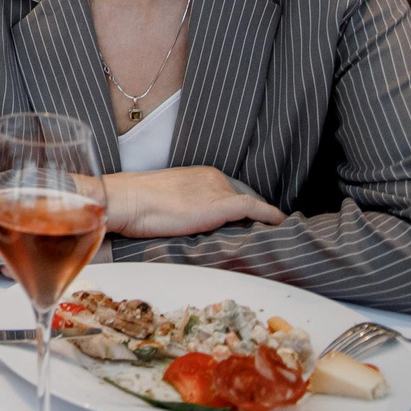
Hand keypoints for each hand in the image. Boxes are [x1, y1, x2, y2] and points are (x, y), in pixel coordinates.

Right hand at [103, 166, 285, 236]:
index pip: (230, 194)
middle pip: (242, 201)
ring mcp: (219, 189)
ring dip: (262, 221)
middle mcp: (214, 177)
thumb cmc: (138, 204)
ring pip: (250, 207)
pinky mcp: (222, 204)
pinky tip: (283, 224)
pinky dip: (272, 216)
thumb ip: (188, 206)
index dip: (243, 212)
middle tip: (264, 234)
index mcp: (201, 175)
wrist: (128, 200)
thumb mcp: (168, 201)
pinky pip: (257, 209)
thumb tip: (193, 223)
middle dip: (253, 217)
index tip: (252, 225)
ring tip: (274, 235)